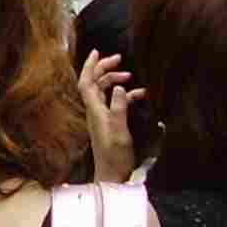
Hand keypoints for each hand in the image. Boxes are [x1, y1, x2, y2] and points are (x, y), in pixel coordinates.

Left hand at [78, 50, 142, 184]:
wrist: (112, 175)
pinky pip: (115, 103)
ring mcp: (102, 117)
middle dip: (104, 69)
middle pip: (95, 83)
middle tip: (119, 59)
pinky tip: (139, 95)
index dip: (89, 66)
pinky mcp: (110, 123)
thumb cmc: (115, 156)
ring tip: (130, 76)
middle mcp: (95, 111)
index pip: (86, 82)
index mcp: (94, 110)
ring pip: (105, 92)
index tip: (98, 51)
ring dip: (115, 81)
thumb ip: (119, 108)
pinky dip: (125, 96)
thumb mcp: (119, 131)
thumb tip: (119, 87)